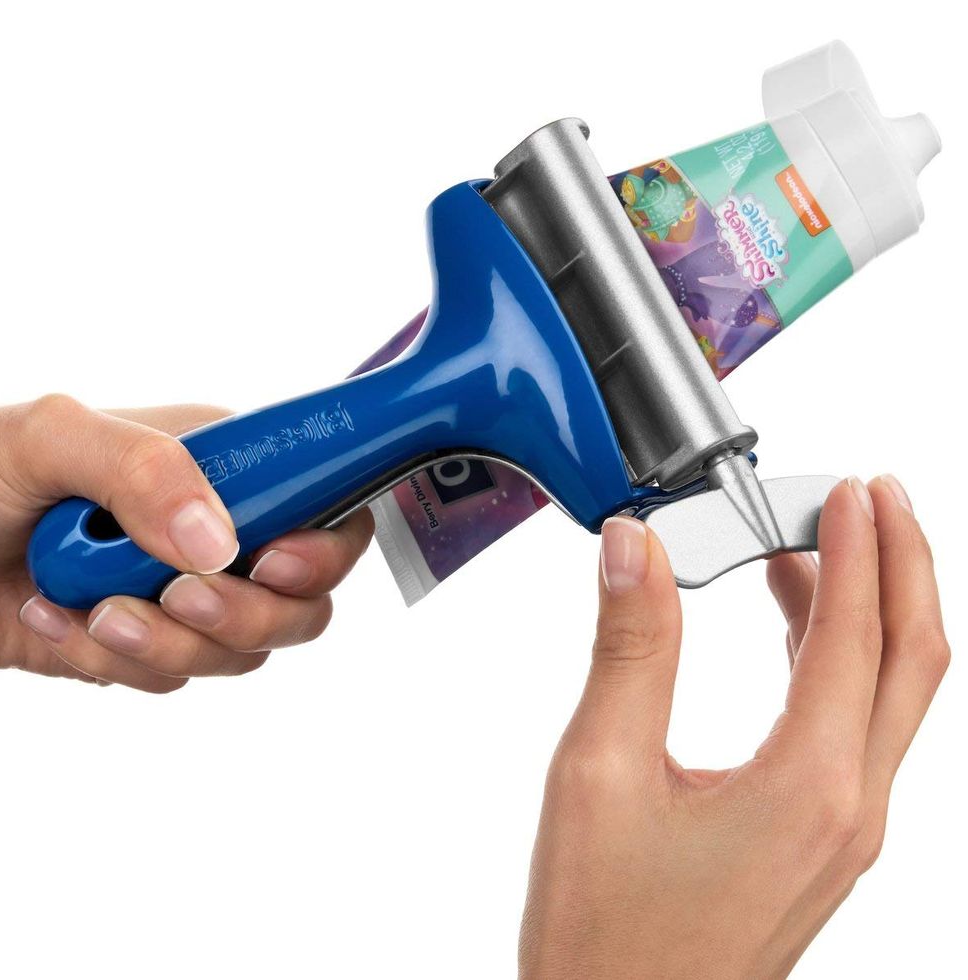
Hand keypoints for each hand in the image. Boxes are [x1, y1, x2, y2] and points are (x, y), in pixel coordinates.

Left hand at [0, 397, 372, 691]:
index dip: (323, 549)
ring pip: (240, 652)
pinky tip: (58, 620)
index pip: (324, 508)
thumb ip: (144, 469)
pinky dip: (112, 662)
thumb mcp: (51, 438)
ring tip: (97, 612)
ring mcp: (185, 593)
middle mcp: (220, 533)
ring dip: (169, 644)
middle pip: (300, 602)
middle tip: (180, 597)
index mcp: (222, 469)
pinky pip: (171, 676)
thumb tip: (219, 540)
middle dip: (246, 614)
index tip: (274, 564)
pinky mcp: (145, 644)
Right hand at [519, 476, 948, 977]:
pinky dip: (841, 659)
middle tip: (873, 497)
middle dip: (904, 564)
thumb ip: (629, 650)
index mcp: (807, 787)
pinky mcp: (822, 839)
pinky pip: (858, 727)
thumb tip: (636, 552)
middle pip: (911, 659)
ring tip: (825, 546)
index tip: (845, 489)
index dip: (855, 549)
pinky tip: (797, 629)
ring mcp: (843, 830)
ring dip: (872, 609)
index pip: (854, 635)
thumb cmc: (607, 932)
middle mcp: (847, 809)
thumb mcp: (601, 772)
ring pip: (890, 693)